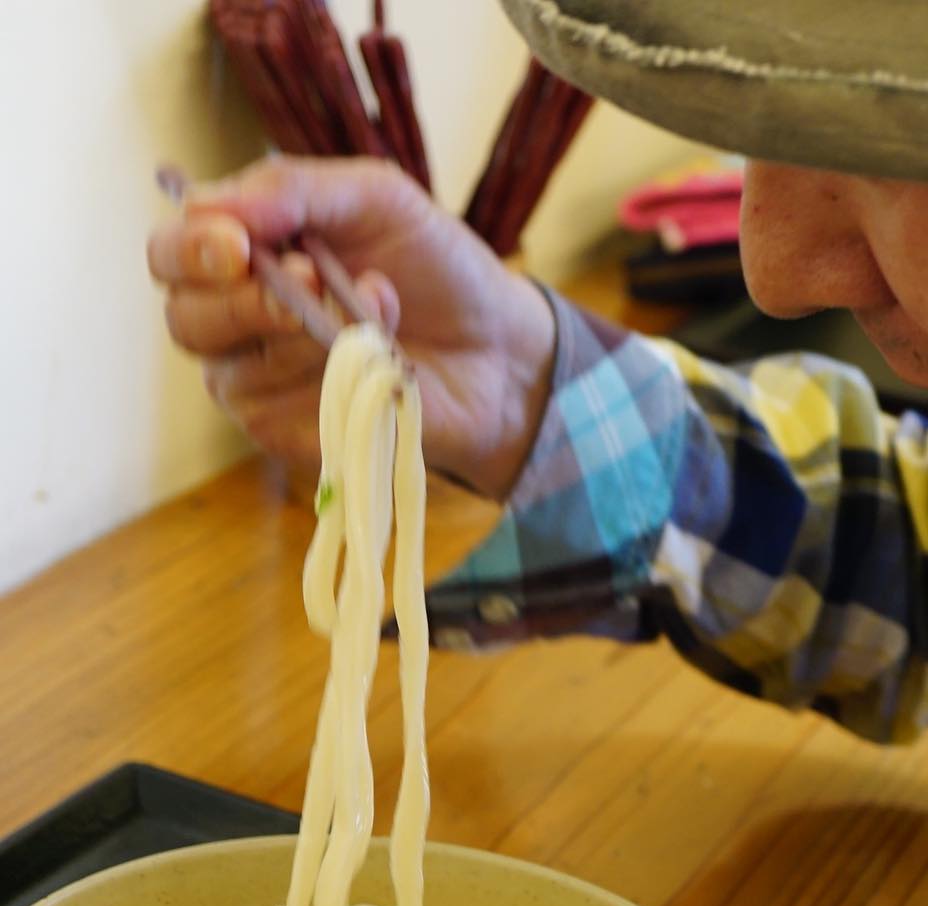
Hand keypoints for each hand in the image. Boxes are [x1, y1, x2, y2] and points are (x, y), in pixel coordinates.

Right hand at [147, 155, 555, 498]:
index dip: (191, 249)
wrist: (500, 349)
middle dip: (248, 299)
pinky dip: (333, 383)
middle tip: (314, 279)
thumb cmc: (435, 270)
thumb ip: (295, 189)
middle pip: (187, 319)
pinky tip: (383, 363)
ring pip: (233, 370)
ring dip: (311, 335)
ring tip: (383, 309)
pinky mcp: (292, 437)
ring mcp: (260, 386)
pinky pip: (281, 414)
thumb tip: (209, 202)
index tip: (239, 242)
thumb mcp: (375, 200)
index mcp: (242, 257)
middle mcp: (236, 323)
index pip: (171, 255)